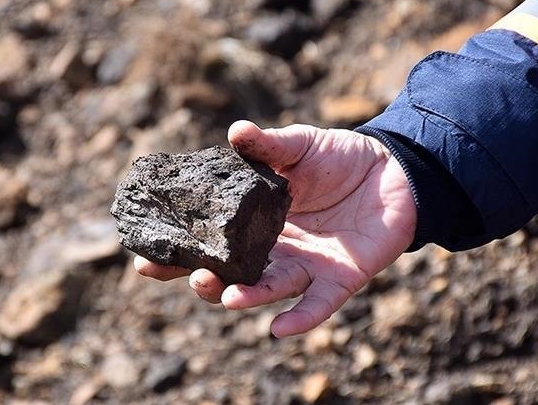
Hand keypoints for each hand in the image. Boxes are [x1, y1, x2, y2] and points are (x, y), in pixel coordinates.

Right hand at [135, 120, 416, 336]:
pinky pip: (318, 305)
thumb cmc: (340, 158)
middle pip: (232, 274)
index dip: (179, 252)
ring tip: (223, 294)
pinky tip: (279, 330)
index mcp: (255, 221)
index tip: (144, 259)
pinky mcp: (340, 279)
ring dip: (245, 296)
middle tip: (187, 274)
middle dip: (205, 280)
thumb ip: (267, 146)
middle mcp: (274, 250)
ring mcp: (305, 266)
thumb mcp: (299, 145)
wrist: (393, 171)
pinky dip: (300, 319)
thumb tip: (235, 131)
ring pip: (268, 289)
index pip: (210, 242)